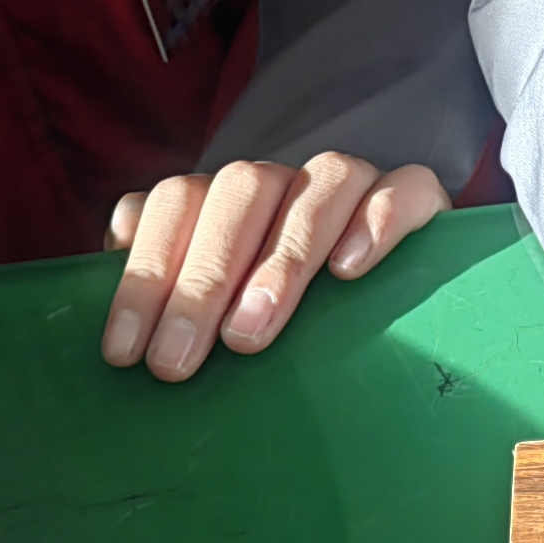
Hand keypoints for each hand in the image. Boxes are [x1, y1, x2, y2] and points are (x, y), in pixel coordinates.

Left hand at [99, 153, 446, 378]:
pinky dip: (376, 221)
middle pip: (240, 192)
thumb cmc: (285, 327)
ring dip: (280, 258)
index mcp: (228, 197)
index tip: (126, 353)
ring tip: (249, 335)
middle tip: (176, 362)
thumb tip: (123, 333)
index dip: (144, 273)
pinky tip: (349, 271)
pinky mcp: (420, 199)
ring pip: (320, 181)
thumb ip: (170, 303)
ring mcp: (354, 184)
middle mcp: (287, 180)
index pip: (176, 203)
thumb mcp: (219, 317)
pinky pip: (404, 187)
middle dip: (200, 280)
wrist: (400, 309)